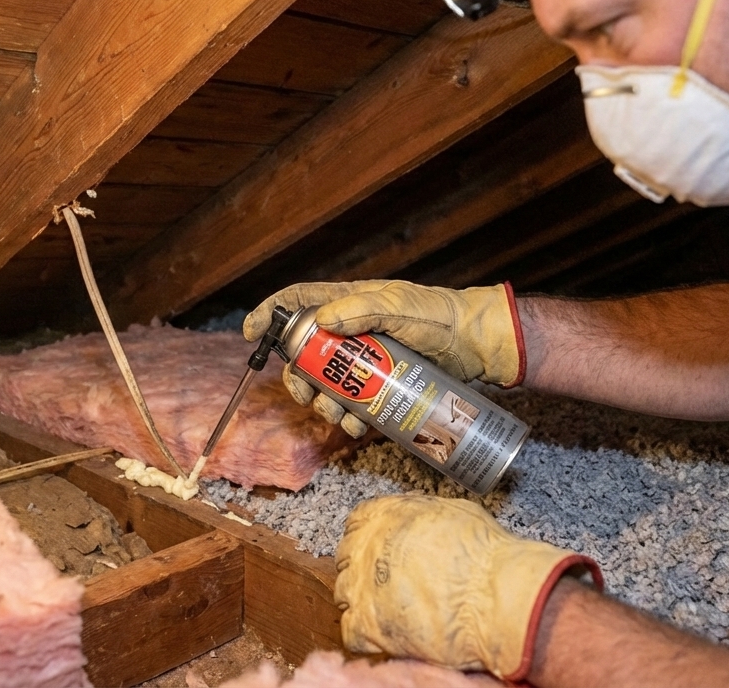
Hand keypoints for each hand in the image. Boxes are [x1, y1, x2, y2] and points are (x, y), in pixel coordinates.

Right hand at [242, 281, 524, 437]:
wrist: (477, 345)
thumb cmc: (440, 316)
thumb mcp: (401, 308)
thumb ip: (363, 310)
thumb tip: (321, 320)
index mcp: (349, 303)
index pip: (298, 301)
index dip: (271, 315)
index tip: (251, 333)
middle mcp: (351, 331)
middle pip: (306, 353)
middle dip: (299, 377)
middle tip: (305, 395)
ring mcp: (365, 359)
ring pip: (326, 384)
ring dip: (323, 404)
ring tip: (337, 416)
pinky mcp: (381, 384)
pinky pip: (354, 404)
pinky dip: (349, 420)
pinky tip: (358, 428)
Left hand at [334, 495, 600, 681]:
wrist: (496, 597)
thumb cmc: (484, 554)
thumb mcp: (450, 511)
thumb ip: (417, 513)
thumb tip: (411, 519)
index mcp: (382, 516)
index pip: (357, 522)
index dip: (369, 538)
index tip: (378, 551)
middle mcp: (364, 548)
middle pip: (347, 558)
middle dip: (364, 569)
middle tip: (390, 582)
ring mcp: (361, 588)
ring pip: (344, 593)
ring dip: (362, 601)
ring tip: (392, 608)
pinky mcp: (367, 626)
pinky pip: (350, 631)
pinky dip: (365, 634)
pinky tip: (388, 632)